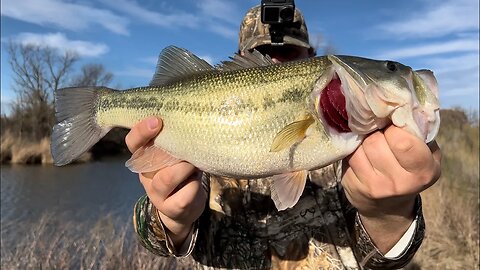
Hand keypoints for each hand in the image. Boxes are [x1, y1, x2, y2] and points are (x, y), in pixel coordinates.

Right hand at [126, 117, 206, 247]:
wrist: (184, 208)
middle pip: (146, 160)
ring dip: (184, 168)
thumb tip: (191, 119)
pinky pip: (185, 194)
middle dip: (168, 150)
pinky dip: (195, 185)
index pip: (133, 142)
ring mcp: (156, 194)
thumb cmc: (182, 172)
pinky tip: (197, 181)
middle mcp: (145, 175)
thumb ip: (176, 140)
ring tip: (193, 164)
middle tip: (185, 143)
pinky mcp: (172, 208)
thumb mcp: (176, 154)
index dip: (141, 131)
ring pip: (167, 178)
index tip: (157, 120)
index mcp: (144, 158)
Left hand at [341, 125, 440, 251]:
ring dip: (362, 139)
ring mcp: (373, 186)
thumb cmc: (410, 170)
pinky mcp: (353, 186)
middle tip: (379, 131)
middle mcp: (399, 183)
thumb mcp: (427, 153)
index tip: (394, 125)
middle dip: (375, 131)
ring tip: (369, 140)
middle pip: (376, 141)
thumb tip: (405, 105)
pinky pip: (347, 156)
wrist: (387, 207)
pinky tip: (359, 151)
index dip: (395, 126)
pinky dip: (352, 149)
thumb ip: (420, 132)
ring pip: (359, 147)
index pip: (403, 140)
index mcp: (423, 171)